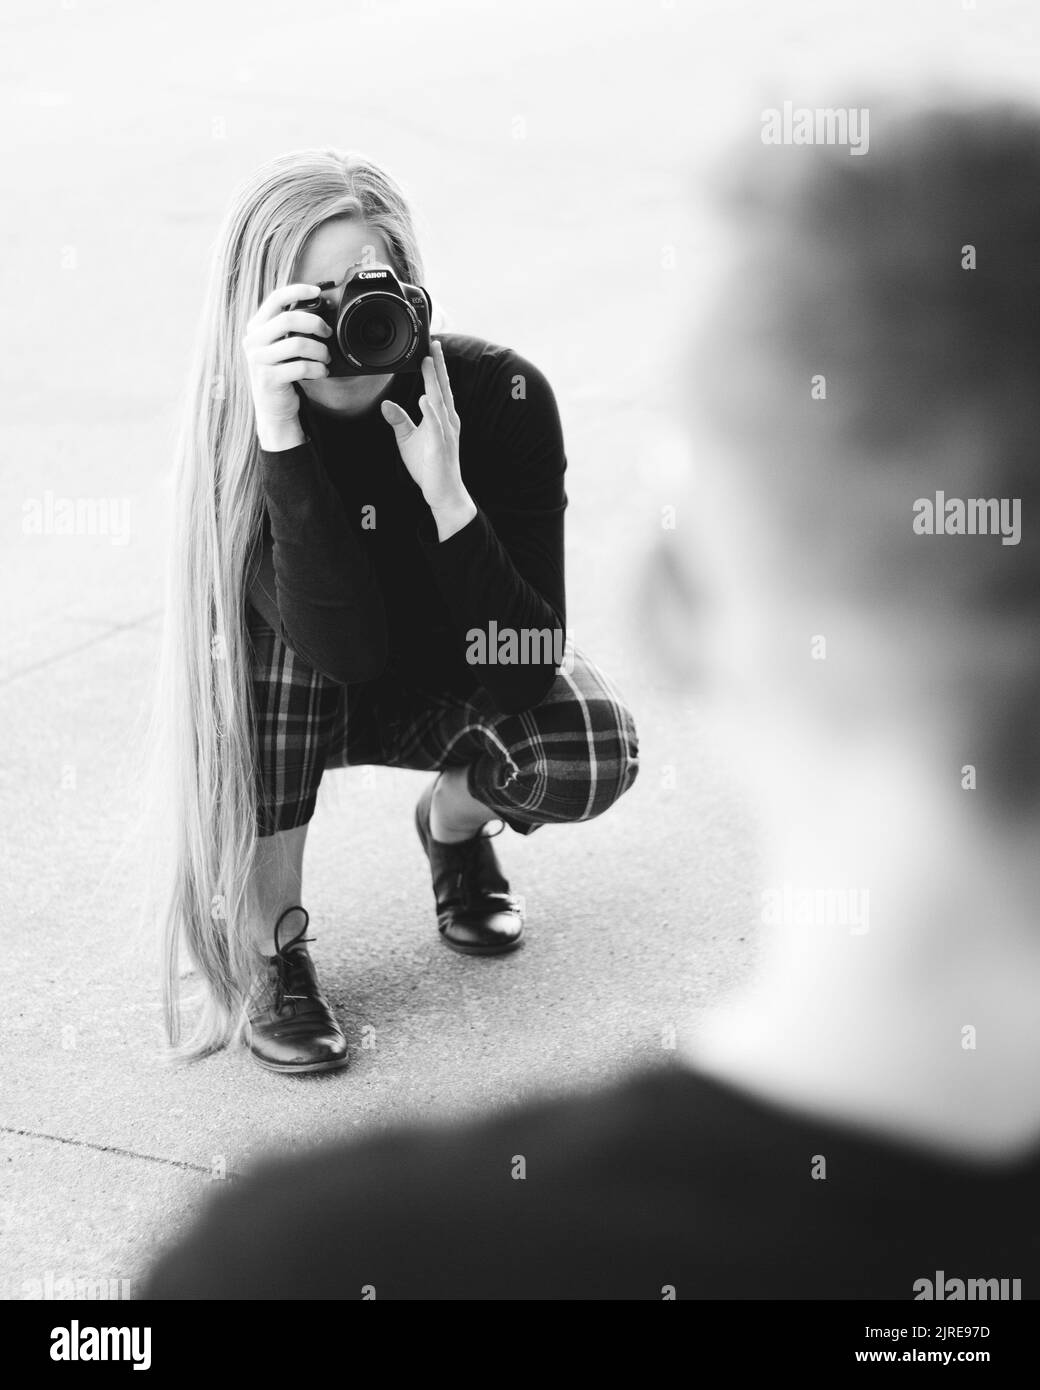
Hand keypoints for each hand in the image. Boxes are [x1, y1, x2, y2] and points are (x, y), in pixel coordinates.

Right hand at [242, 283, 332, 449]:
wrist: (273, 408)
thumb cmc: (282, 373)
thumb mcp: (281, 346)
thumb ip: (291, 328)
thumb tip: (318, 305)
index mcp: (256, 327)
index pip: (275, 299)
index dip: (297, 291)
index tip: (317, 291)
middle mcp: (253, 341)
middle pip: (289, 319)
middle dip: (315, 324)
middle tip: (328, 333)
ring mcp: (258, 360)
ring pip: (298, 344)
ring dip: (320, 350)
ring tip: (326, 358)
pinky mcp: (269, 379)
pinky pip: (301, 367)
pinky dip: (318, 369)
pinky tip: (322, 372)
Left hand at [381, 341, 476, 534]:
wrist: (444, 493)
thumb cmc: (429, 467)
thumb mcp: (409, 439)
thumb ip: (399, 420)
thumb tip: (385, 403)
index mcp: (442, 417)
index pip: (438, 387)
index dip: (435, 367)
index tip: (430, 348)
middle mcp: (448, 421)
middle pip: (442, 388)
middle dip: (438, 365)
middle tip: (434, 343)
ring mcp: (446, 434)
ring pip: (440, 402)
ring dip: (434, 381)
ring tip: (428, 361)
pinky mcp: (440, 447)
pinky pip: (436, 427)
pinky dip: (431, 411)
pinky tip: (425, 399)